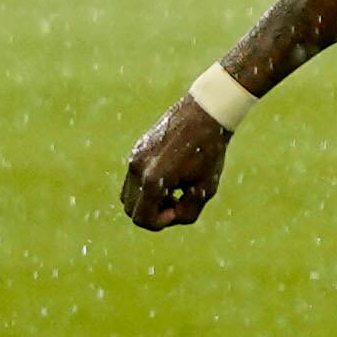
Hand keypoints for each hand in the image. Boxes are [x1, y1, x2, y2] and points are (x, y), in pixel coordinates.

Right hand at [121, 94, 232, 228]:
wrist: (205, 114)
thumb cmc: (209, 152)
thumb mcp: (205, 189)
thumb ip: (187, 212)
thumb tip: (169, 216)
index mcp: (154, 180)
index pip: (142, 219)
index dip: (161, 222)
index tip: (179, 206)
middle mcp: (138, 169)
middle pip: (131, 210)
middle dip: (152, 212)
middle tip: (177, 199)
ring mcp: (134, 157)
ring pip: (128, 195)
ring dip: (147, 200)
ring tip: (173, 188)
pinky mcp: (136, 149)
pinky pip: (132, 178)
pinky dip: (145, 185)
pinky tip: (170, 174)